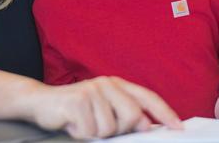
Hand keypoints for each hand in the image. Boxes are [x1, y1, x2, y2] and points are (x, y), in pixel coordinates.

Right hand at [30, 76, 181, 138]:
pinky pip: (90, 132)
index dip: (165, 112)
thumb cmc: (75, 109)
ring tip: (83, 124)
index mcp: (117, 84)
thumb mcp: (102, 109)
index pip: (147, 98)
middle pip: (132, 116)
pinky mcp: (77, 101)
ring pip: (110, 129)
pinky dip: (81, 134)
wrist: (41, 102)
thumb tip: (146, 126)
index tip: (178, 127)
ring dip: (96, 134)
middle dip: (120, 130)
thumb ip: (124, 114)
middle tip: (100, 127)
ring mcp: (92, 91)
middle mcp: (107, 84)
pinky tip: (73, 125)